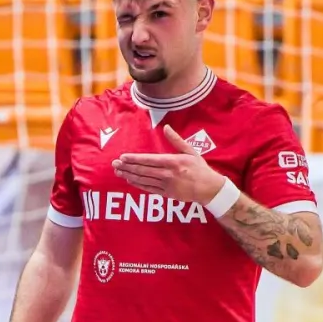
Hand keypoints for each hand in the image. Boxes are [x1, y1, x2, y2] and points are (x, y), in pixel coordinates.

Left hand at [112, 125, 226, 205]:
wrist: (208, 188)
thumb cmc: (199, 168)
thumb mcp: (190, 151)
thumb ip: (176, 140)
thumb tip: (166, 127)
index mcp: (172, 162)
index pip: (148, 160)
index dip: (134, 159)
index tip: (122, 157)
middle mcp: (167, 174)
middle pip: (143, 170)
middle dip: (127, 167)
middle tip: (114, 164)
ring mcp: (166, 185)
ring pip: (143, 180)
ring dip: (129, 175)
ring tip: (118, 172)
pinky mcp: (166, 194)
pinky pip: (148, 189)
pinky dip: (138, 184)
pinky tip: (130, 180)